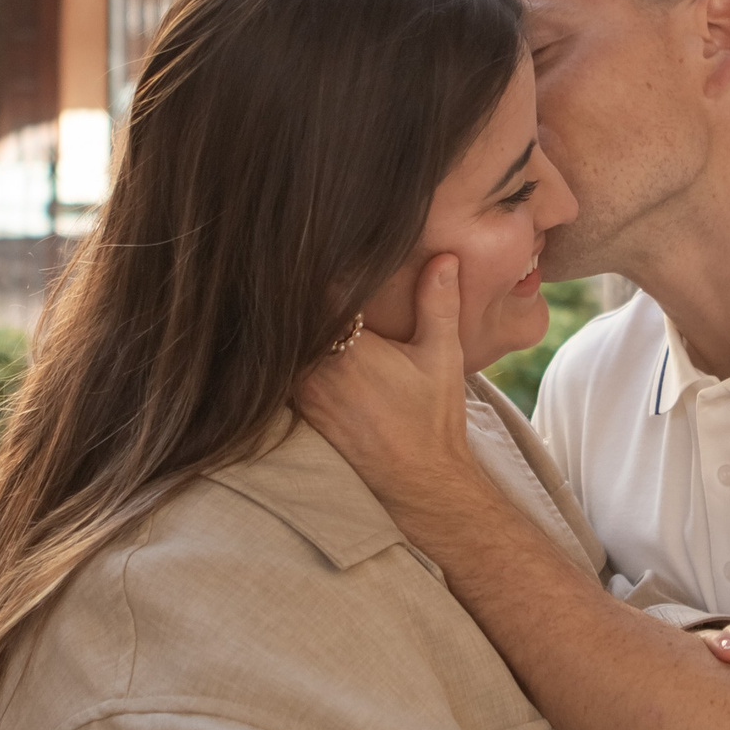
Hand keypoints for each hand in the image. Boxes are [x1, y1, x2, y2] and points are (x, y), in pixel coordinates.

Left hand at [299, 255, 475, 508]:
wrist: (418, 481)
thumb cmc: (433, 419)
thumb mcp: (442, 356)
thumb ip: (438, 303)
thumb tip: (444, 258)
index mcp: (346, 349)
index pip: (314, 292)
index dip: (318, 266)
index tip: (325, 248)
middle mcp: (313, 369)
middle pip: (294, 315)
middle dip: (304, 292)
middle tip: (309, 263)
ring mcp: (300, 392)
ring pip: (286, 341)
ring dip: (297, 323)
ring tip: (308, 300)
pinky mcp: (297, 409)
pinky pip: (286, 369)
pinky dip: (295, 352)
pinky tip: (309, 342)